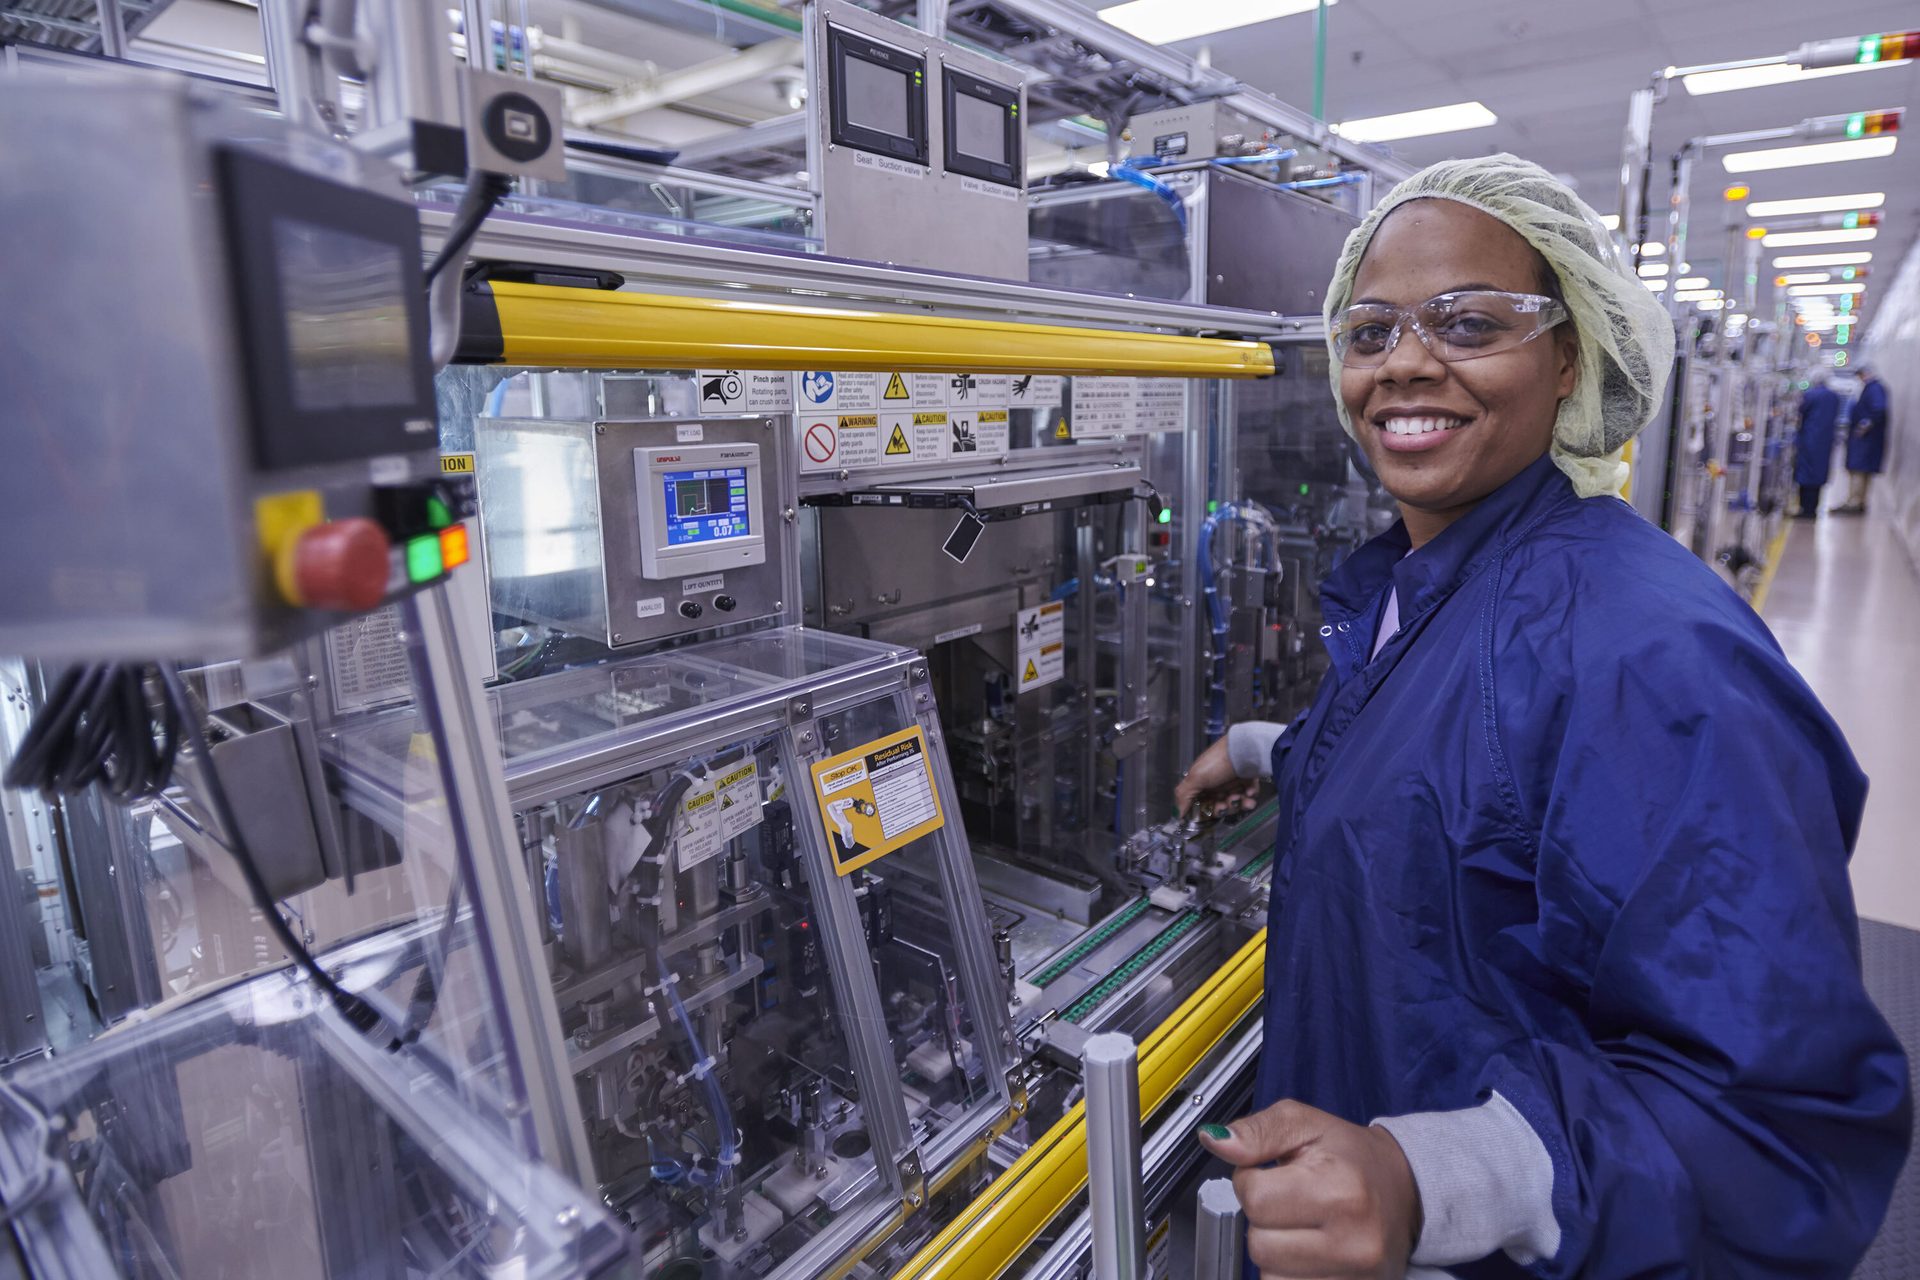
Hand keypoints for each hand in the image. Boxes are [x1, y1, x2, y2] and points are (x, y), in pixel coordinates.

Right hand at [1173, 735, 1258, 818]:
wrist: (1245, 749)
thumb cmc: (1218, 762)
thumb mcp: (1196, 777)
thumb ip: (1184, 795)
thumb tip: (1178, 814)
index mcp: (1202, 783)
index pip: (1202, 804)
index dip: (1206, 811)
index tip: (1209, 813)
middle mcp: (1217, 784)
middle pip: (1219, 806)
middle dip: (1223, 808)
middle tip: (1225, 804)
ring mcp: (1234, 783)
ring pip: (1235, 804)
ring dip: (1238, 804)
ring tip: (1240, 797)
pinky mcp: (1248, 782)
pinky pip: (1249, 796)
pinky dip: (1250, 796)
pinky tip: (1249, 791)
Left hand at [1198, 1100, 1420, 1278]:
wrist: (1405, 1189)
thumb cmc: (1352, 1156)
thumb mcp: (1304, 1123)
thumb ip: (1256, 1132)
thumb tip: (1215, 1140)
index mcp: (1340, 1189)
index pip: (1254, 1198)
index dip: (1251, 1182)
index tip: (1273, 1175)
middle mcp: (1353, 1240)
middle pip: (1259, 1244)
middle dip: (1263, 1220)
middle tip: (1290, 1202)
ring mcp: (1355, 1276)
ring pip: (1269, 1276)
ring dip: (1275, 1251)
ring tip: (1302, 1226)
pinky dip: (1289, 1274)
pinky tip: (1309, 1251)